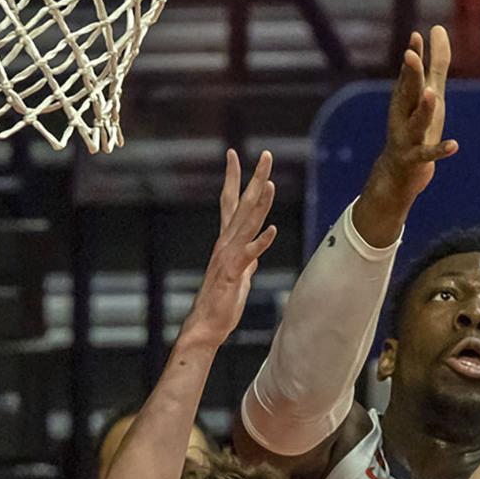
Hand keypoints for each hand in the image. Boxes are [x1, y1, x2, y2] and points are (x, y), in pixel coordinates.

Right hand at [185, 149, 277, 344]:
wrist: (207, 323)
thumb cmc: (222, 301)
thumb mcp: (240, 275)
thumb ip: (247, 261)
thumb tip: (255, 254)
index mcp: (227, 240)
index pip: (230, 202)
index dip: (233, 178)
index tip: (234, 154)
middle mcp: (226, 242)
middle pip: (242, 203)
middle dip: (254, 178)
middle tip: (265, 155)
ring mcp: (229, 255)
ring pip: (247, 223)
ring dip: (260, 203)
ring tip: (270, 183)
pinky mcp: (234, 272)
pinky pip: (249, 254)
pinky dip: (261, 242)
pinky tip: (272, 231)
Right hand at [371, 25, 456, 202]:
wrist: (398, 173)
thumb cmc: (416, 127)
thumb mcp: (429, 93)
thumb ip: (435, 63)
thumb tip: (437, 27)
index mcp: (407, 98)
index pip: (409, 73)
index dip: (413, 56)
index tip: (416, 36)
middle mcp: (403, 115)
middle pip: (408, 92)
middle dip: (410, 74)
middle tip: (410, 55)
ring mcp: (408, 137)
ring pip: (416, 122)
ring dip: (423, 109)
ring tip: (431, 95)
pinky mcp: (415, 159)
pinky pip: (428, 154)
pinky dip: (440, 150)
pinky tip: (454, 145)